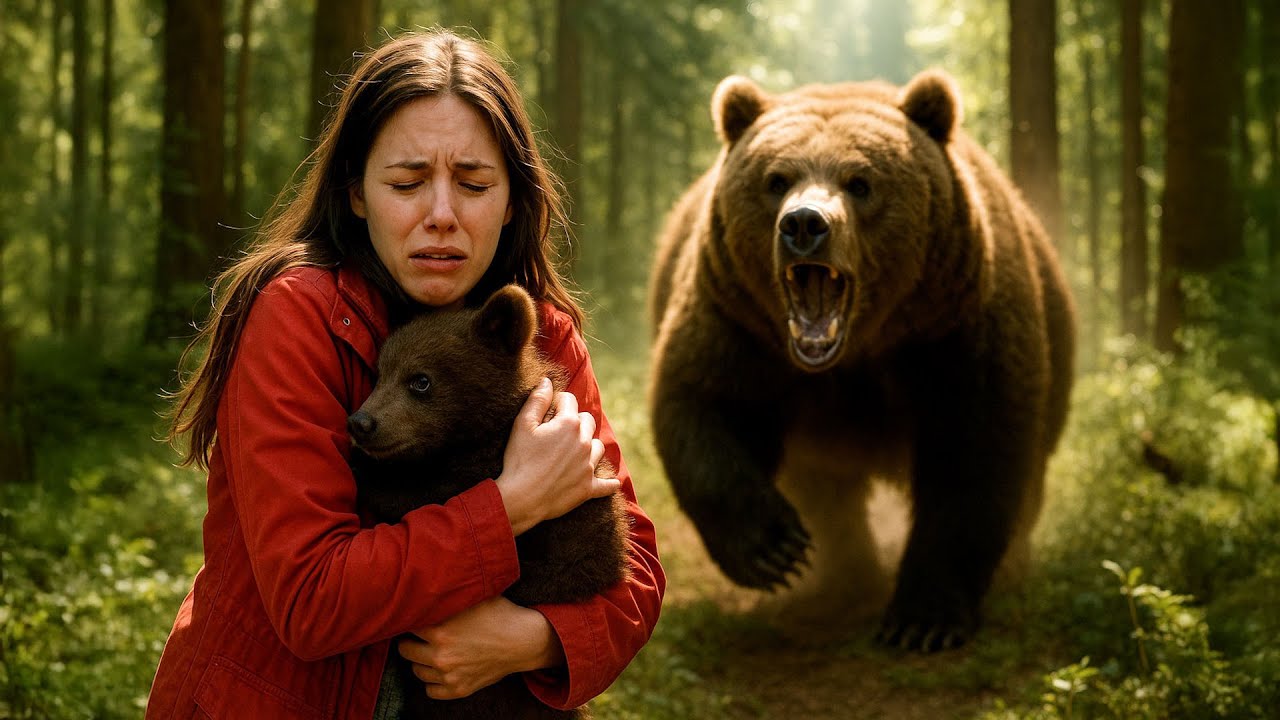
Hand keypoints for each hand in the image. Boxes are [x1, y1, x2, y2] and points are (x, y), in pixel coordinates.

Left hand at [398, 596, 564, 699]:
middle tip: (422, 635)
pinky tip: (440, 669)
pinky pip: (430, 690)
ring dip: (421, 660)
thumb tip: (426, 582)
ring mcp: (449, 675)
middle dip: (411, 641)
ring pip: (416, 670)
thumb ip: (448, 595)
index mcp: (440, 630)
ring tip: (432, 651)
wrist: (523, 641)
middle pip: (405, 650)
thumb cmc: (499, 615)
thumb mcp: (473, 597)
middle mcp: (441, 655)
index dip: (411, 619)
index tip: (415, 617)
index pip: (407, 626)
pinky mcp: (458, 689)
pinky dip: (433, 681)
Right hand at [497, 377, 619, 534]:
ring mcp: (588, 466)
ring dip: (589, 445)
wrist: (522, 498)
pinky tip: (613, 483)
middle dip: (576, 420)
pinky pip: (605, 485)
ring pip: (597, 447)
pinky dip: (608, 483)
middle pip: (588, 421)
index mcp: (568, 424)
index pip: (569, 400)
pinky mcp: (588, 488)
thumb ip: (537, 400)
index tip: (549, 408)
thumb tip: (547, 381)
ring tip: (576, 450)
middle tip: (559, 429)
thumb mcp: (522, 425)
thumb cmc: (519, 460)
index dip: (557, 401)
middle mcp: (584, 442)